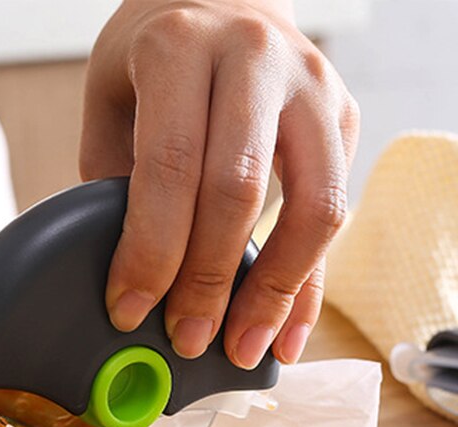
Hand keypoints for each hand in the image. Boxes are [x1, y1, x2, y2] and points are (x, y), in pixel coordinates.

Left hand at [81, 0, 358, 366]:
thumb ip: (119, 185)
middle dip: (207, 282)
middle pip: (238, 192)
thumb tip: (136, 284)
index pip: (168, 168)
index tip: (129, 309)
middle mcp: (256, 58)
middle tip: (184, 339)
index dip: (149, 252)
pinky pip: (334, 214)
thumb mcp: (114, 105)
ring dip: (272, 294)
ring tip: (240, 348)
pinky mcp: (343, 118)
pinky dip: (308, 284)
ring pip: (312, 208)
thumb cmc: (154, 61)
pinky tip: (285, 333)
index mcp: (181, 47)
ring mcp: (313, 86)